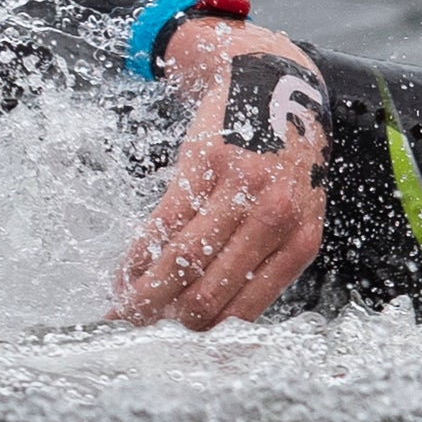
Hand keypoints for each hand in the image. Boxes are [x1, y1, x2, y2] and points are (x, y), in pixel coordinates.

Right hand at [111, 19, 328, 328]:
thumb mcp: (296, 213)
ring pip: (179, 265)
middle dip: (165, 320)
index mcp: (300, 243)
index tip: (171, 337)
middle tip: (138, 323)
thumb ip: (264, 260)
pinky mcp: (206, 166)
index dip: (200, 333)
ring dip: (140, 294)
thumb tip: (211, 316)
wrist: (278, 84)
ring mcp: (240, 193)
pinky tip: (122, 270)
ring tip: (120, 304)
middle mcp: (275, 222)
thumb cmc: (284, 160)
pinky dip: (135, 257)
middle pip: (206, 297)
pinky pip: (161, 226)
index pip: (244, 311)